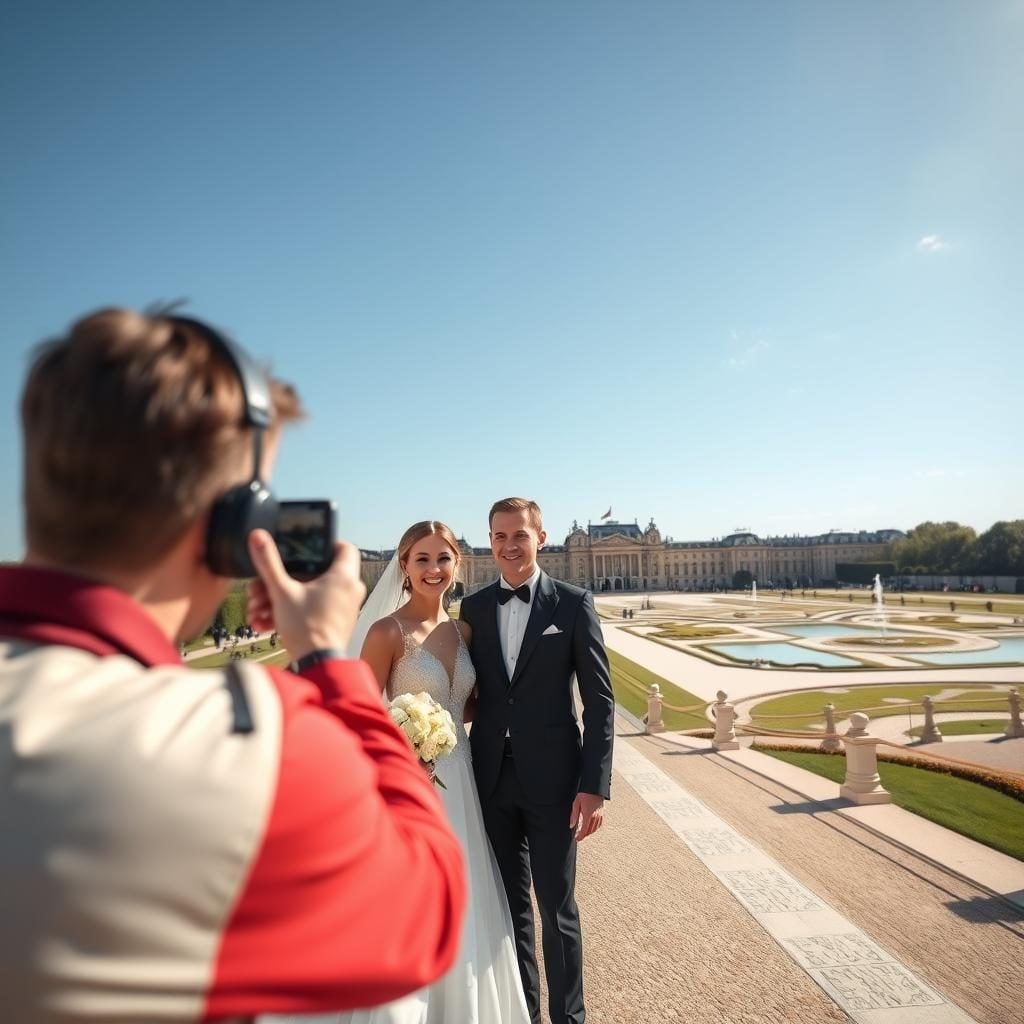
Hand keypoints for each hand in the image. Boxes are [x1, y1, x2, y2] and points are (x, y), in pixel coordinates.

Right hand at [246, 529, 365, 660]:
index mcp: (344, 576)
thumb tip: (258, 536)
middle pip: (316, 574)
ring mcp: (344, 607)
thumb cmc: (306, 628)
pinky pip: (313, 610)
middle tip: (261, 587)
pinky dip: (292, 613)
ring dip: (282, 599)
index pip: (343, 547)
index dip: (324, 544)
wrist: (316, 665)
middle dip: (284, 580)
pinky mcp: (336, 623)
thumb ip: (269, 563)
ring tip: (257, 609)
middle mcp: (349, 590)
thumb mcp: (282, 591)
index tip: (302, 549)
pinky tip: (263, 623)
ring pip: (310, 594)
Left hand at [569, 792, 604, 841]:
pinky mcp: (602, 813)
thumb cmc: (584, 794)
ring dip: (589, 832)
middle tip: (579, 837)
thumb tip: (571, 826)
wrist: (594, 788)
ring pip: (595, 828)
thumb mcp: (576, 804)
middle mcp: (595, 817)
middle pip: (590, 830)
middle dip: (584, 835)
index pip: (584, 830)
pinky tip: (592, 828)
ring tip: (584, 833)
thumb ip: (574, 816)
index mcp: (588, 815)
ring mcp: (600, 815)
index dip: (580, 836)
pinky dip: (595, 828)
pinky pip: (599, 824)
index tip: (577, 839)